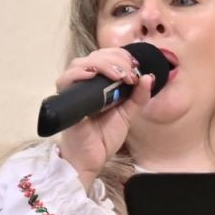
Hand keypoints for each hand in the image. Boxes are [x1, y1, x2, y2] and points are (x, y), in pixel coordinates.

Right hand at [52, 48, 154, 188]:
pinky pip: (66, 80)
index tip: (136, 68)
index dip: (121, 56)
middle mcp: (84, 84)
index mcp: (98, 84)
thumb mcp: (128, 114)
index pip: (104, 57)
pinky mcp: (65, 100)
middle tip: (131, 73)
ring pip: (80, 63)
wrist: (92, 158)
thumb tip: (149, 77)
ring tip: (120, 76)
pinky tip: (95, 75)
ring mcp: (73, 91)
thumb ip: (139, 97)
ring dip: (103, 64)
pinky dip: (80, 73)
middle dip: (116, 59)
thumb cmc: (105, 136)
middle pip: (94, 56)